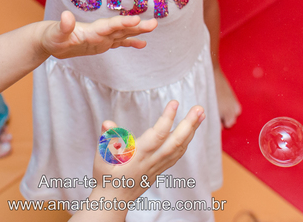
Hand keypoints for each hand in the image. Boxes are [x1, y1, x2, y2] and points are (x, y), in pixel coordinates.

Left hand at [41, 11, 156, 58]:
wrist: (51, 39)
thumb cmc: (52, 36)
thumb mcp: (56, 34)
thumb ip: (63, 25)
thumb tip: (66, 15)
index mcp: (91, 30)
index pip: (110, 26)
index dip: (123, 23)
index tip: (137, 20)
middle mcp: (100, 32)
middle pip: (121, 28)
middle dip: (137, 26)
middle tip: (154, 23)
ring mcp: (102, 37)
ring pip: (123, 34)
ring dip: (138, 31)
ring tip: (153, 27)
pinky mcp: (102, 44)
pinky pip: (119, 43)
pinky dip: (130, 43)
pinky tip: (142, 44)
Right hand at [86, 102, 204, 204]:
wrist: (114, 199)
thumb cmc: (107, 176)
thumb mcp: (102, 157)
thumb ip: (107, 139)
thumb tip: (108, 124)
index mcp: (138, 156)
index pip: (156, 136)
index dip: (166, 119)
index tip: (174, 103)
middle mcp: (151, 161)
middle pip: (175, 142)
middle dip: (189, 124)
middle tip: (199, 108)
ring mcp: (158, 166)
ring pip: (179, 148)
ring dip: (192, 130)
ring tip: (200, 114)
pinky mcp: (160, 168)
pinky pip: (177, 154)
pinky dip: (187, 141)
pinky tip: (191, 130)